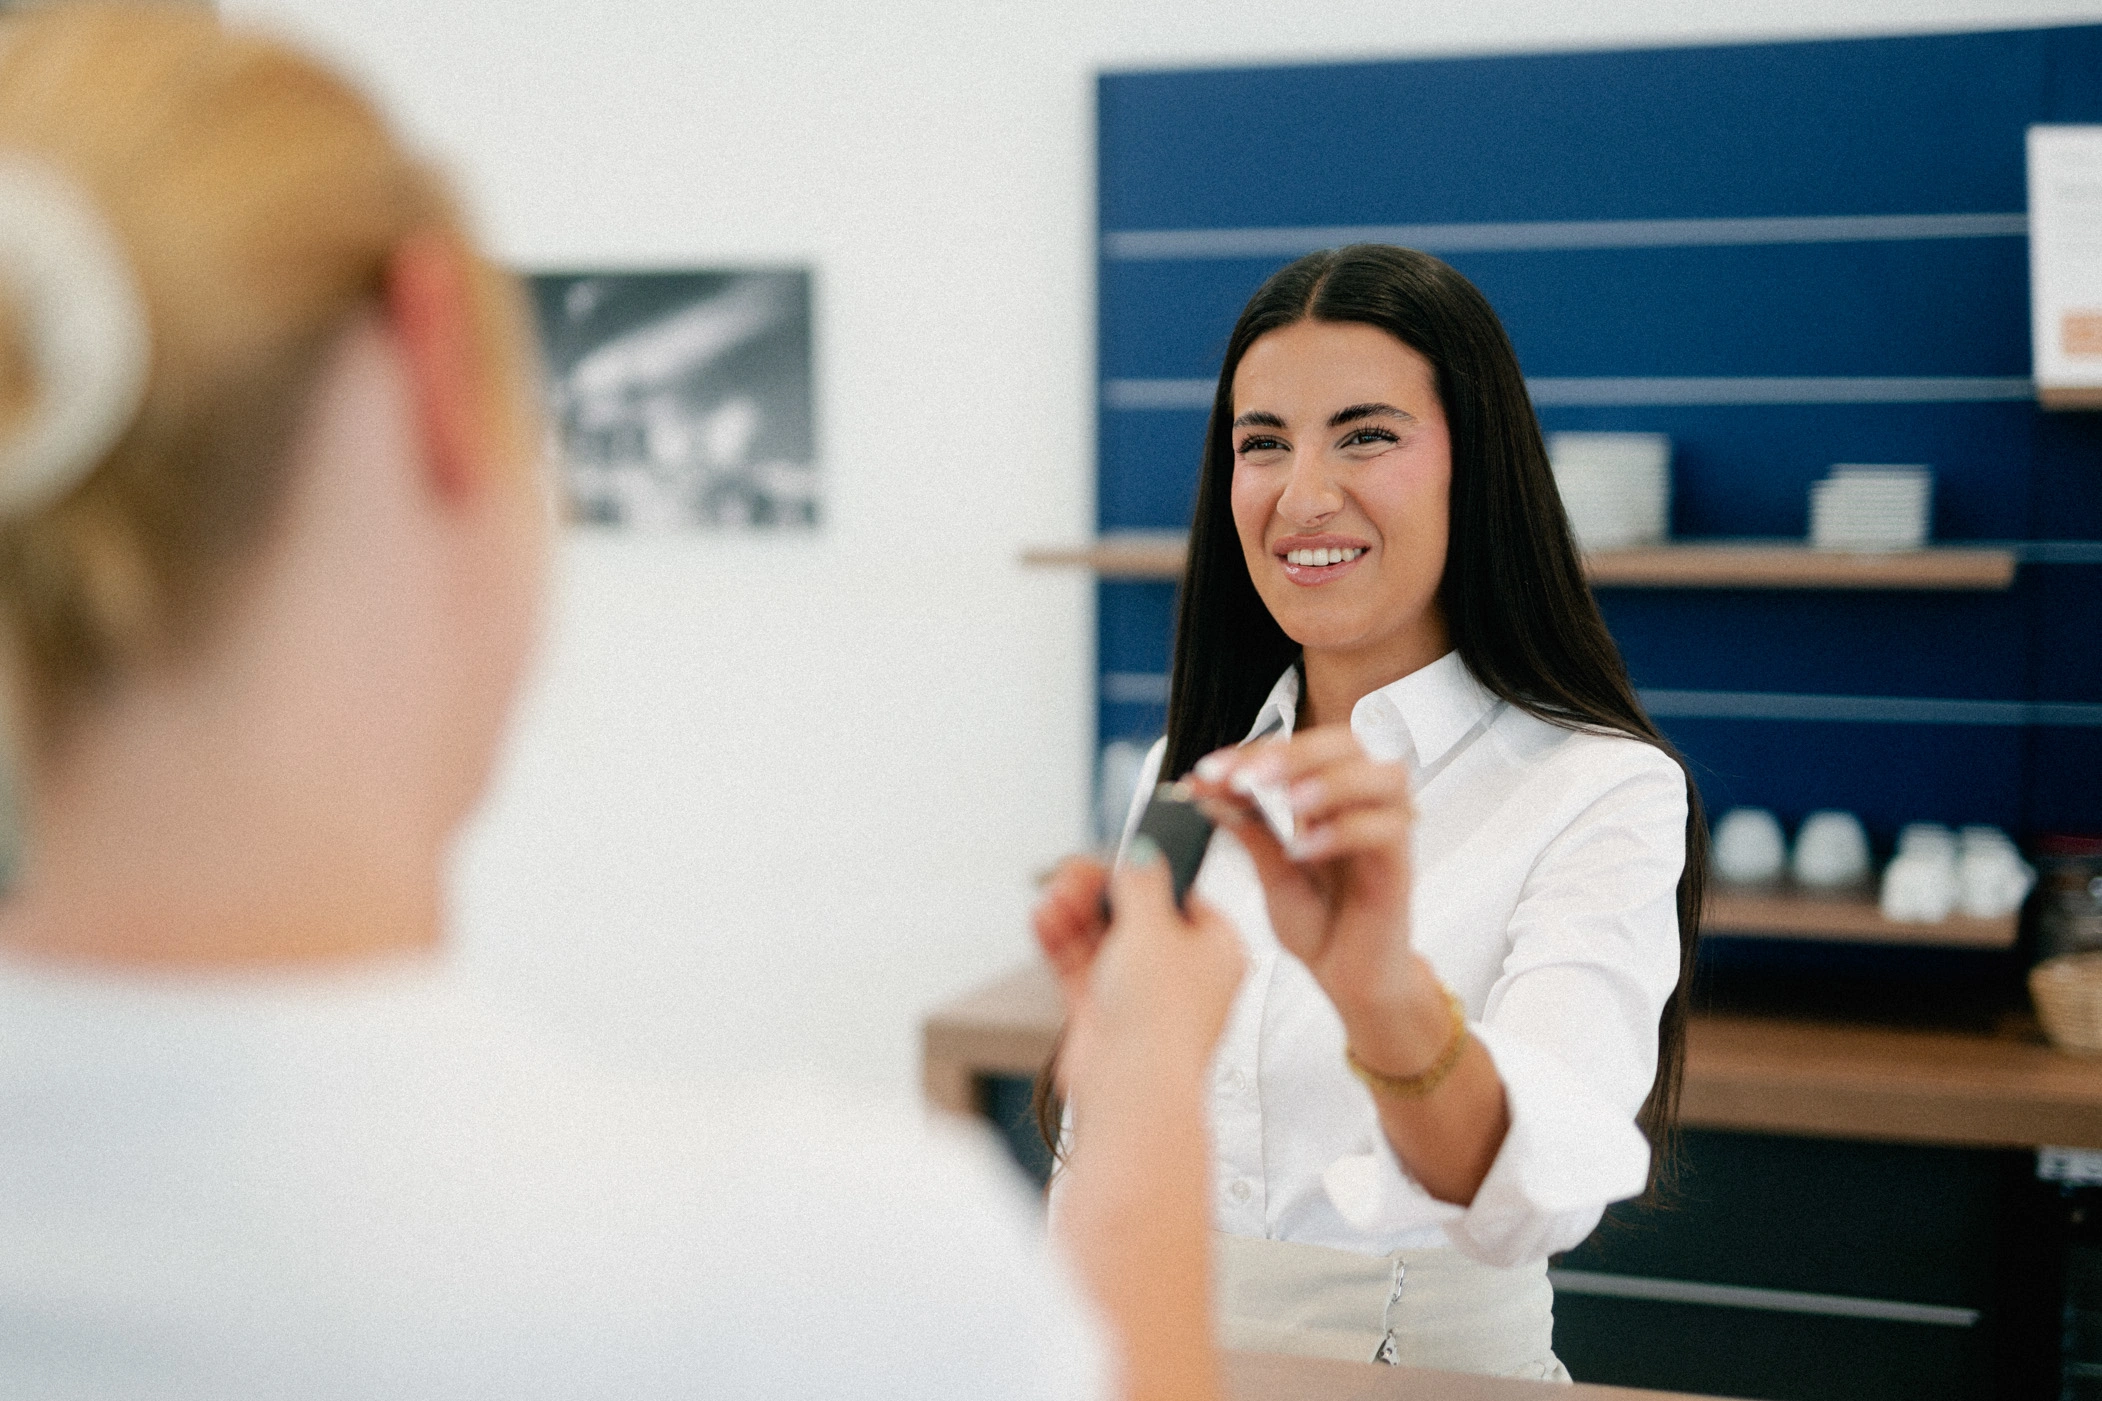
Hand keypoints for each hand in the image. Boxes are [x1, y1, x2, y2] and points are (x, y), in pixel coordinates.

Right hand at [1030, 844, 1243, 1100]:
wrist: (1133, 1088)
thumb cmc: (1162, 1016)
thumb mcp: (1154, 927)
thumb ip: (1142, 884)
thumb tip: (1142, 855)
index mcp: (1217, 950)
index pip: (1184, 898)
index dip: (1147, 876)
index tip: (1115, 858)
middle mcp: (1182, 974)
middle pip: (1135, 917)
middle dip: (1099, 893)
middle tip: (1072, 872)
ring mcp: (1142, 997)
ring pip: (1103, 942)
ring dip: (1074, 914)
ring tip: (1053, 893)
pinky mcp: (1105, 1017)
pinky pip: (1080, 969)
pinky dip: (1061, 942)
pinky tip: (1044, 917)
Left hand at [1185, 727, 1424, 1023]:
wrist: (1350, 982)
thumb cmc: (1320, 924)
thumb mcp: (1270, 872)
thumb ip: (1246, 828)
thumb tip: (1205, 788)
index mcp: (1330, 796)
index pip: (1298, 749)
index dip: (1253, 752)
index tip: (1209, 770)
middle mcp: (1365, 804)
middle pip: (1347, 745)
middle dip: (1294, 754)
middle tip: (1248, 777)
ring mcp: (1388, 831)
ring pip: (1383, 776)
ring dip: (1332, 781)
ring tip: (1287, 803)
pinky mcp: (1401, 866)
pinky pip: (1387, 830)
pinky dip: (1345, 831)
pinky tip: (1306, 850)